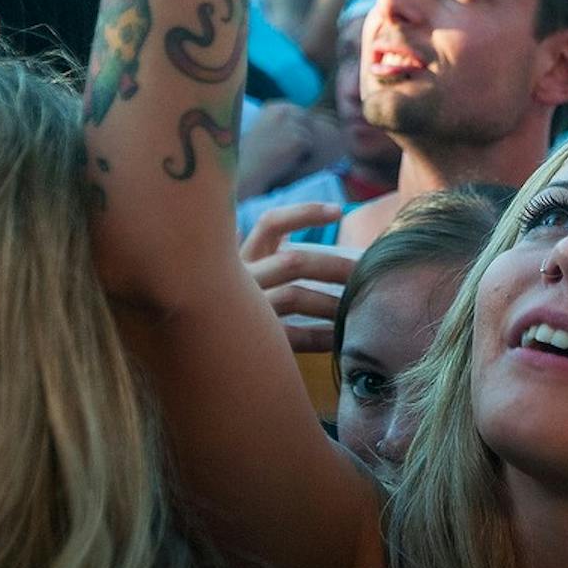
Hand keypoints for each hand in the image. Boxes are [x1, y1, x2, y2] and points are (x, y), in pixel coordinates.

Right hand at [237, 104, 344, 200]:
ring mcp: (292, 124)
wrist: (248, 173)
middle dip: (300, 136)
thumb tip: (300, 117)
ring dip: (301, 148)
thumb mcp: (262, 130)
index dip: (294, 130)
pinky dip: (302, 156)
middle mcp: (283, 111)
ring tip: (282, 156)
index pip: (297, 113)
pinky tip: (286, 161)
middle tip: (284, 151)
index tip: (281, 143)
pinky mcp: (299, 139)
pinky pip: (310, 147)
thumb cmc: (252, 157)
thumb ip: (278, 122)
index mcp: (273, 107)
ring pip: (309, 135)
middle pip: (307, 122)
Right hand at [240, 201, 360, 352]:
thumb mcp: (236, 274)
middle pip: (293, 262)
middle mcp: (239, 279)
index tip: (338, 211)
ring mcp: (243, 311)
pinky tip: (340, 336)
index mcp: (240, 258)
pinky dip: (321, 336)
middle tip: (366, 273)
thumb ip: (256, 251)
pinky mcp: (250, 343)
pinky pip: (293, 335)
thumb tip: (270, 225)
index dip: (304, 213)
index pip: (270, 223)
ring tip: (358, 306)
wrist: (200, 356)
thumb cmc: (230, 310)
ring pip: (295, 297)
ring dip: (331, 301)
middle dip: (334, 266)